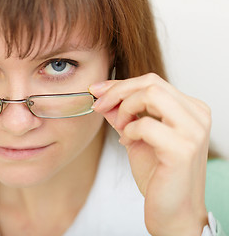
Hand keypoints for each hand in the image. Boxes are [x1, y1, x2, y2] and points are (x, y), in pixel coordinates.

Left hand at [89, 73, 209, 235]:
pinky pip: (145, 124)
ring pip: (151, 94)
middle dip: (117, 92)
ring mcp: (193, 131)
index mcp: (190, 110)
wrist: (172, 212)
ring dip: (125, 108)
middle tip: (99, 106)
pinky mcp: (182, 149)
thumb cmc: (158, 176)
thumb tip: (102, 96)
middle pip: (151, 83)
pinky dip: (129, 130)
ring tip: (121, 128)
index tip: (97, 90)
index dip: (120, 84)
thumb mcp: (136, 137)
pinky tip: (128, 141)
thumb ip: (123, 115)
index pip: (153, 82)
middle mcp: (197, 116)